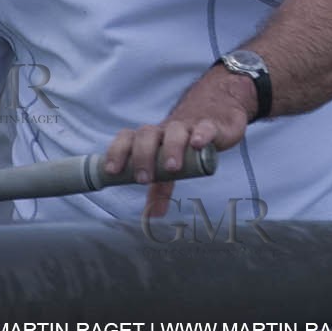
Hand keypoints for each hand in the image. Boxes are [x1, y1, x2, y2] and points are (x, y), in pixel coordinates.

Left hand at [104, 66, 254, 218]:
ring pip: (174, 130)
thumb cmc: (187, 142)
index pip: (127, 138)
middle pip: (147, 134)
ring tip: (172, 167)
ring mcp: (188, 126)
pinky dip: (201, 134)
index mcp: (151, 138)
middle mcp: (165, 130)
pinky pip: (205, 126)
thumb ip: (161, 188)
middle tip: (144, 179)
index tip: (113, 171)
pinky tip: (198, 144)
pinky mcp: (212, 125)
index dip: (117, 152)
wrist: (218, 114)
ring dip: (170, 148)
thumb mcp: (171, 166)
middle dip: (142, 156)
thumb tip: (152, 215)